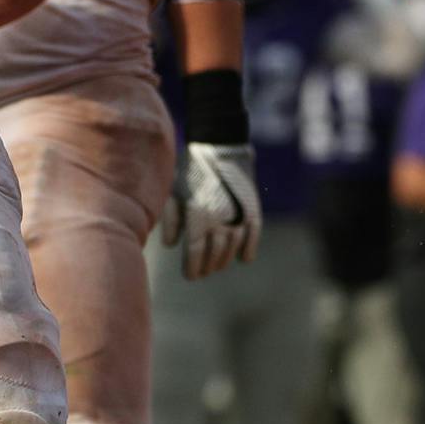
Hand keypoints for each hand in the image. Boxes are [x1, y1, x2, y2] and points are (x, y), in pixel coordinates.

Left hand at [164, 142, 261, 279]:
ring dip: (224, 259)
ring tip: (216, 265)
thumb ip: (170, 218)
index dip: (192, 267)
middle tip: (201, 272)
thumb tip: (171, 246)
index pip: (195, 251)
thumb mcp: (173, 191)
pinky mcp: (253, 209)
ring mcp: (239, 214)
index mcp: (198, 215)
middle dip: (207, 266)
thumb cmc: (188, 170)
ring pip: (233, 247)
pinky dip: (249, 249)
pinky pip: (254, 235)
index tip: (189, 276)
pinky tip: (244, 259)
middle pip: (215, 253)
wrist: (219, 146)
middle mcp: (220, 218)